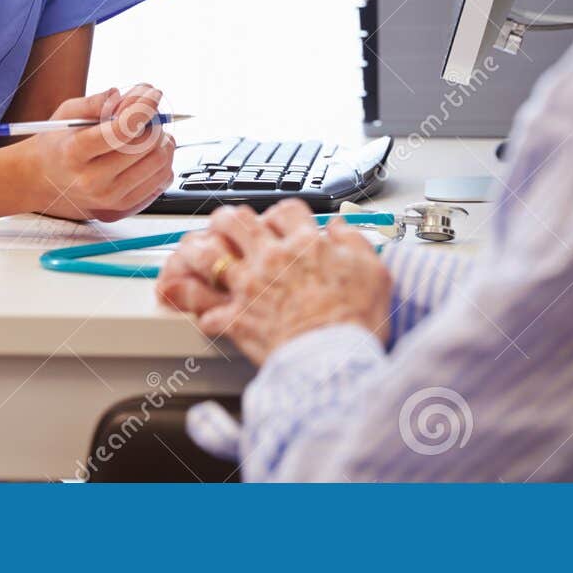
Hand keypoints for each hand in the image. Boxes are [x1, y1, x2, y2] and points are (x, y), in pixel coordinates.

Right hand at [15, 83, 175, 221]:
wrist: (42, 181)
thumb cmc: (57, 143)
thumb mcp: (66, 114)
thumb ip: (95, 102)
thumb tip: (124, 97)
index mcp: (74, 153)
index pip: (121, 129)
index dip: (143, 107)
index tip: (152, 93)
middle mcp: (92, 180)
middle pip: (145, 146)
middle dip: (154, 122)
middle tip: (149, 114)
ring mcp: (109, 198)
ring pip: (159, 164)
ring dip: (162, 141)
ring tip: (149, 132)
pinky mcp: (123, 207)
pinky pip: (161, 181)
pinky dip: (162, 162)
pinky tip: (148, 153)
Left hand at [154, 199, 391, 364]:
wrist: (334, 362)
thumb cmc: (356, 322)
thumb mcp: (374, 273)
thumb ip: (355, 244)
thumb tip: (341, 230)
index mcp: (305, 245)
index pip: (286, 211)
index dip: (281, 214)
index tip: (282, 224)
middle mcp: (272, 259)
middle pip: (237, 221)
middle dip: (229, 221)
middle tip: (229, 228)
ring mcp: (249, 288)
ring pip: (209, 256)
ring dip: (200, 254)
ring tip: (198, 256)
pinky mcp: (236, 319)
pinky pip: (204, 310)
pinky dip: (198, 310)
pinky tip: (198, 310)